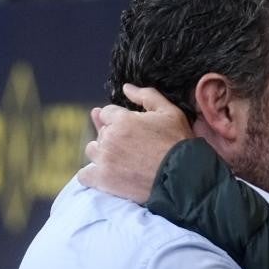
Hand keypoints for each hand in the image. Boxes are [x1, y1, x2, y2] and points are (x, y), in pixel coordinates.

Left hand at [79, 84, 192, 203]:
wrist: (183, 177)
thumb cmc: (178, 143)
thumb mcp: (169, 112)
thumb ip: (146, 95)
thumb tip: (125, 88)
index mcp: (122, 120)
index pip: (107, 113)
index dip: (119, 119)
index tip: (132, 129)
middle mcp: (110, 138)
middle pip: (101, 131)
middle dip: (113, 135)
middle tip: (132, 146)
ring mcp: (105, 160)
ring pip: (92, 150)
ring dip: (102, 152)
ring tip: (121, 159)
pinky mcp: (103, 180)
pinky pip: (84, 175)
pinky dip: (91, 174)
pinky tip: (105, 173)